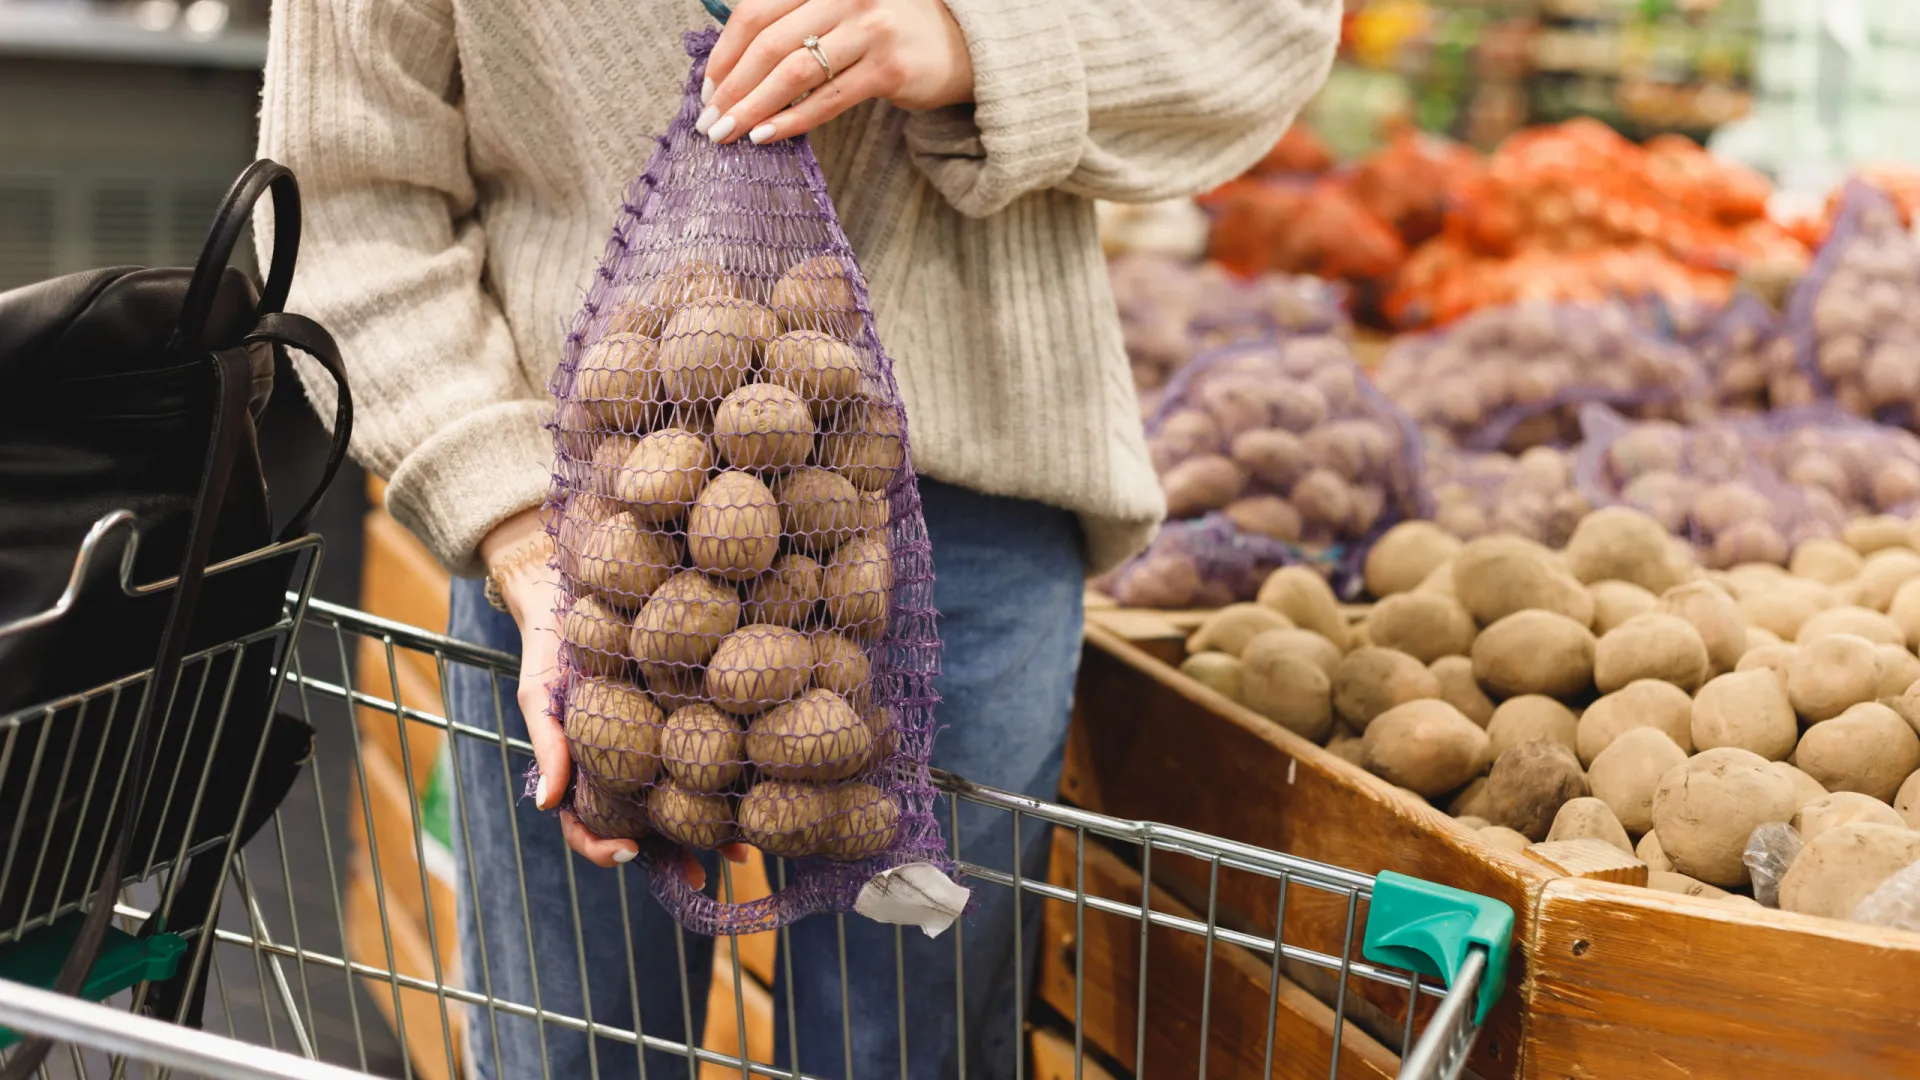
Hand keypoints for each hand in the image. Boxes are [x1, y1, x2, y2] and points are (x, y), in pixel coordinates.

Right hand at [482, 509, 749, 884]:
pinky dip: (732, 771)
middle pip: (648, 825)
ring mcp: (660, 742)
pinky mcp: (692, 713)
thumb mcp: (541, 691)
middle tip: (706, 871)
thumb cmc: (550, 644)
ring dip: (712, 825)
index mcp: (588, 770)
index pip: (588, 826)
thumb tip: (548, 804)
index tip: (630, 853)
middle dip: (675, 854)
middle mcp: (628, 765)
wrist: (576, 584)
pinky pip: (711, 748)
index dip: (603, 847)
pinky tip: (759, 781)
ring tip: (744, 846)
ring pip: (685, 796)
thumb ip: (548, 742)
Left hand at [699, 0, 974, 145]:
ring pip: (794, 73)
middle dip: (732, 86)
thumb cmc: (887, 32)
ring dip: (752, 107)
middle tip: (709, 121)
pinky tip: (764, 137)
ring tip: (728, 133)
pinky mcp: (888, 69)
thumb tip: (727, 66)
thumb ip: (793, 21)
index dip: (725, 52)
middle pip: (769, 42)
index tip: (707, 87)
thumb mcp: (839, 10)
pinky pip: (826, 100)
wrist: (960, 46)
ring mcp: (870, 28)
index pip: (757, 10)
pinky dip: (789, 120)